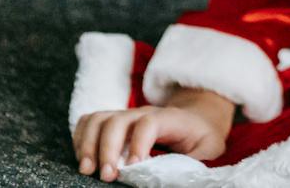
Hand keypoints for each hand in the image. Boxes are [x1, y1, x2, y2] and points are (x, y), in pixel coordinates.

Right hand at [72, 88, 233, 179]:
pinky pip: (90, 122)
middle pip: (118, 120)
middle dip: (107, 149)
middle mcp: (144, 113)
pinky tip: (84, 160)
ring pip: (99, 119)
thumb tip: (177, 177)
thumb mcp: (209, 148)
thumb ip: (193, 161)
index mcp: (170, 119)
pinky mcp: (114, 121)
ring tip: (87, 170)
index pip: (149, 123)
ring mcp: (126, 115)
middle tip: (107, 177)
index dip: (138, 144)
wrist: (197, 116)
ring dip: (88, 144)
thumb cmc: (202, 136)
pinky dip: (81, 139)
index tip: (132, 168)